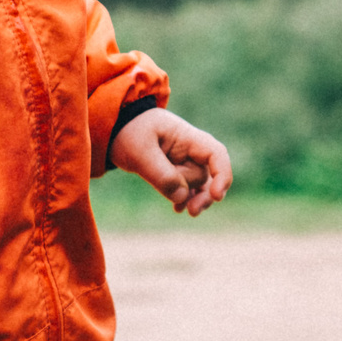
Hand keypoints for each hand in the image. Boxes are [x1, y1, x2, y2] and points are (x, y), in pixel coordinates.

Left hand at [109, 108, 232, 216]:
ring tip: (182, 211)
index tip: (216, 196)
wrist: (119, 129)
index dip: (222, 175)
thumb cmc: (130, 133)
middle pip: (203, 175)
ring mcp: (185, 161)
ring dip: (194, 199)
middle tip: (192, 211)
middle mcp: (191, 150)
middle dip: (197, 192)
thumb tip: (183, 197)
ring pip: (198, 185)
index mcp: (187, 137)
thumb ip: (160, 174)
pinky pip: (189, 189)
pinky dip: (185, 199)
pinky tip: (177, 209)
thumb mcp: (139, 151)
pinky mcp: (177, 172)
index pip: (216, 154)